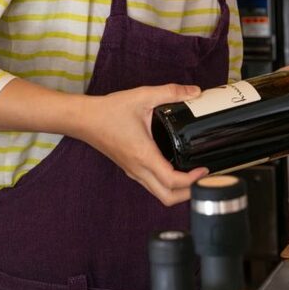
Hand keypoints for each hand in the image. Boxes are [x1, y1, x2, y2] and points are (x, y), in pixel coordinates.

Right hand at [74, 83, 207, 205]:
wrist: (83, 119)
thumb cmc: (109, 111)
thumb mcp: (143, 96)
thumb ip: (170, 92)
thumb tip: (194, 92)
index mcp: (143, 155)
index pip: (172, 181)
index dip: (192, 180)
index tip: (204, 169)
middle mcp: (138, 169)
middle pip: (167, 197)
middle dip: (189, 193)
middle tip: (204, 178)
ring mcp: (132, 171)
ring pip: (158, 193)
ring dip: (178, 191)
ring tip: (194, 175)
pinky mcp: (129, 168)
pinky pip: (151, 185)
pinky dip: (167, 184)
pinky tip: (176, 167)